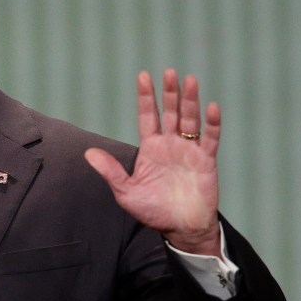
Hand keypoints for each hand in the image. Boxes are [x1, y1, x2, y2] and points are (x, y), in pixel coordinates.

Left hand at [84, 69, 221, 255]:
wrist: (181, 228)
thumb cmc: (152, 210)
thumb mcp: (126, 192)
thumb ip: (110, 172)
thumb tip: (88, 153)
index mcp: (151, 148)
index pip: (148, 116)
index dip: (146, 97)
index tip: (144, 76)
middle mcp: (170, 145)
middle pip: (170, 112)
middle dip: (169, 93)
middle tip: (169, 72)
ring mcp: (189, 150)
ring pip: (190, 120)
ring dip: (190, 101)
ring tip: (189, 80)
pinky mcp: (206, 160)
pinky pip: (210, 138)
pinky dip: (212, 123)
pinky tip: (211, 108)